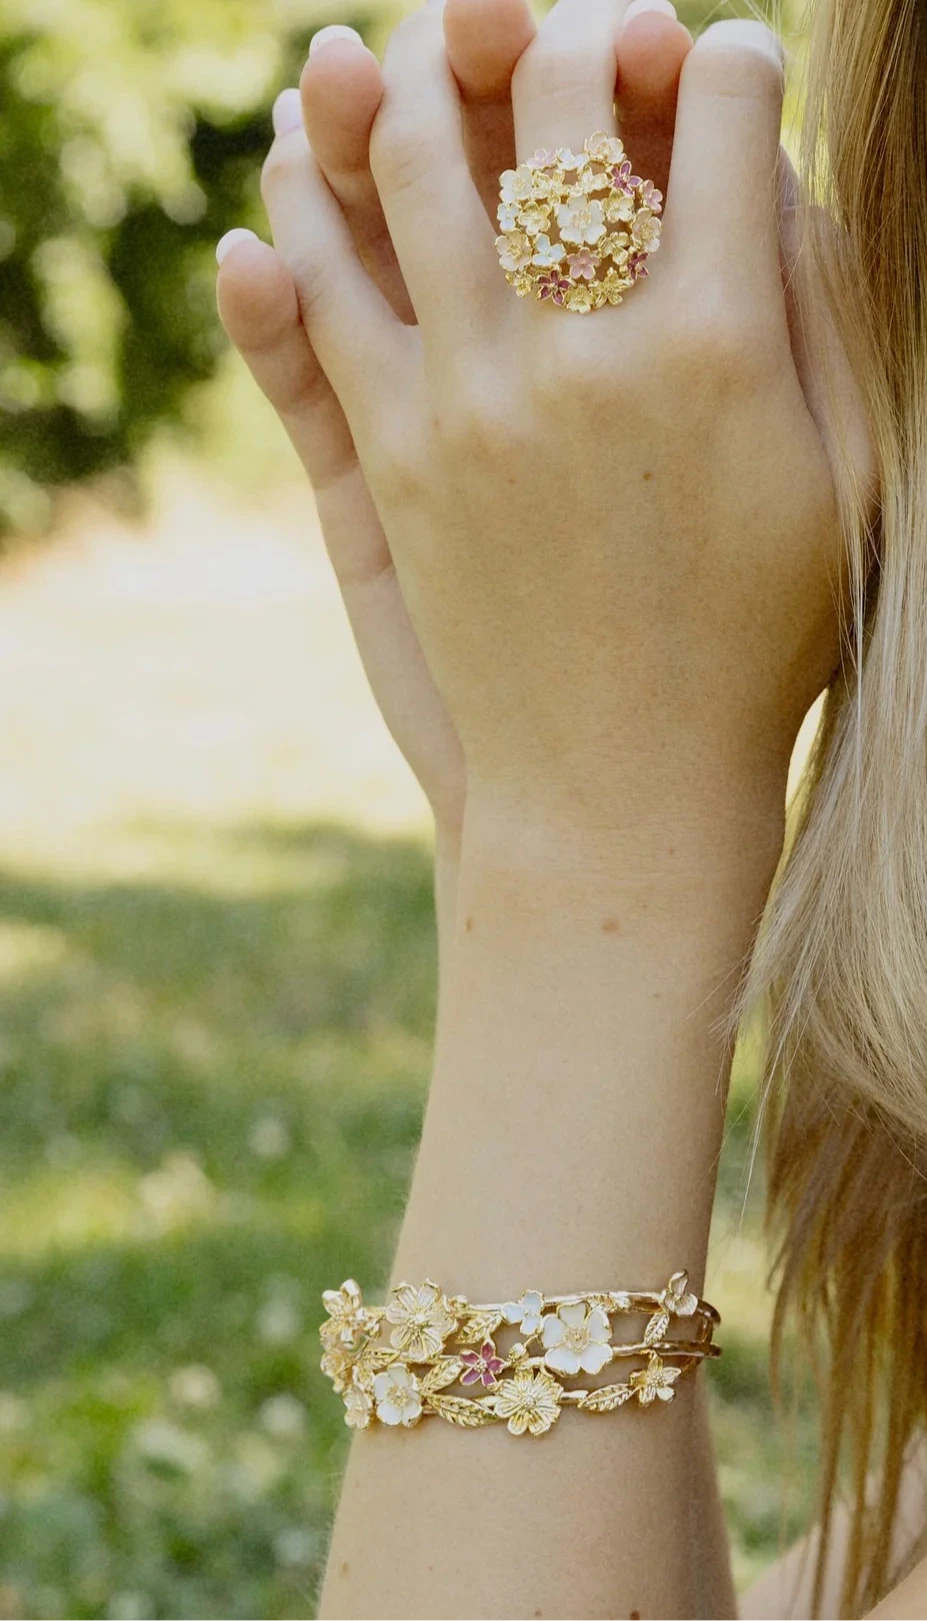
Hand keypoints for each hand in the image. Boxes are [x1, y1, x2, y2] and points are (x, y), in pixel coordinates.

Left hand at [254, 3, 873, 857]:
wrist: (624, 784)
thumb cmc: (759, 643)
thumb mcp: (847, 481)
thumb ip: (823, 314)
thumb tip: (768, 167)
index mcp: (724, 343)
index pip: (721, 107)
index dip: (727, 59)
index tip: (722, 73)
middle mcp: (586, 352)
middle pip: (557, 96)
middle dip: (578, 26)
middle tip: (591, 45)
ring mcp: (472, 401)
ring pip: (412, 158)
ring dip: (422, 70)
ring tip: (449, 55)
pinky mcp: (389, 459)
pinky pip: (325, 287)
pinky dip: (308, 199)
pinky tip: (315, 154)